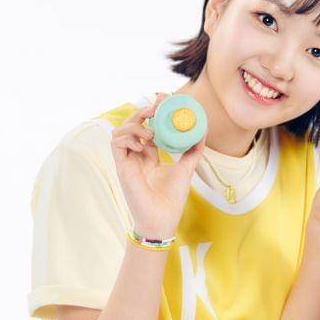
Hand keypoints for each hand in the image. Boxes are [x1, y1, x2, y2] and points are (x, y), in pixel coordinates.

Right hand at [110, 93, 205, 237]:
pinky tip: (144, 143)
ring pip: (120, 131)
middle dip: (142, 111)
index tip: (163, 100)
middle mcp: (136, 155)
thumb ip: (192, 151)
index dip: (151, 111)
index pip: (146, 126)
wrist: (162, 219)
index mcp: (149, 155)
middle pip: (132, 124)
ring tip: (151, 132)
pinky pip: (116, 143)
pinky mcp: (121, 167)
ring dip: (134, 125)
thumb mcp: (186, 169)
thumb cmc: (171, 198)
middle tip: (157, 107)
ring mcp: (128, 161)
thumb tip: (203, 131)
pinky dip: (128, 137)